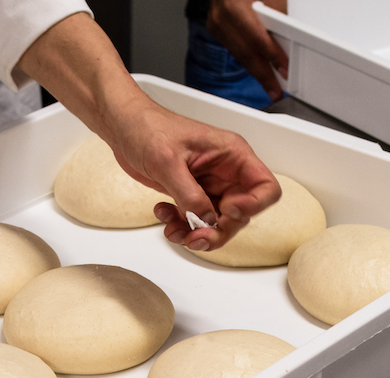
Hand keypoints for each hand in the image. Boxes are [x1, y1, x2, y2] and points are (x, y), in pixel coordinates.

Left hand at [107, 101, 280, 251]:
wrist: (124, 127)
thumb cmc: (148, 128)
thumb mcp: (168, 161)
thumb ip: (189, 194)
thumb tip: (205, 219)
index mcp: (232, 154)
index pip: (265, 188)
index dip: (252, 206)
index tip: (226, 212)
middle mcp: (226, 172)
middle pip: (241, 214)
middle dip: (218, 230)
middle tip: (196, 237)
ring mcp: (209, 185)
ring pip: (217, 222)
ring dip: (197, 233)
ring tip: (174, 230)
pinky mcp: (191, 195)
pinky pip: (196, 220)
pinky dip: (181, 225)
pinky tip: (163, 214)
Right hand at [207, 0, 289, 102]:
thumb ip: (278, 17)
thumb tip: (292, 41)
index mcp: (237, 6)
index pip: (258, 37)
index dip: (273, 56)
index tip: (284, 69)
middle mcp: (223, 16)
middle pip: (246, 52)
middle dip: (263, 74)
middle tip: (275, 90)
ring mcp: (216, 23)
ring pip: (239, 54)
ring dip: (256, 71)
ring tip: (269, 86)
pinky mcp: (215, 28)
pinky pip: (233, 49)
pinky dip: (247, 60)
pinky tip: (258, 69)